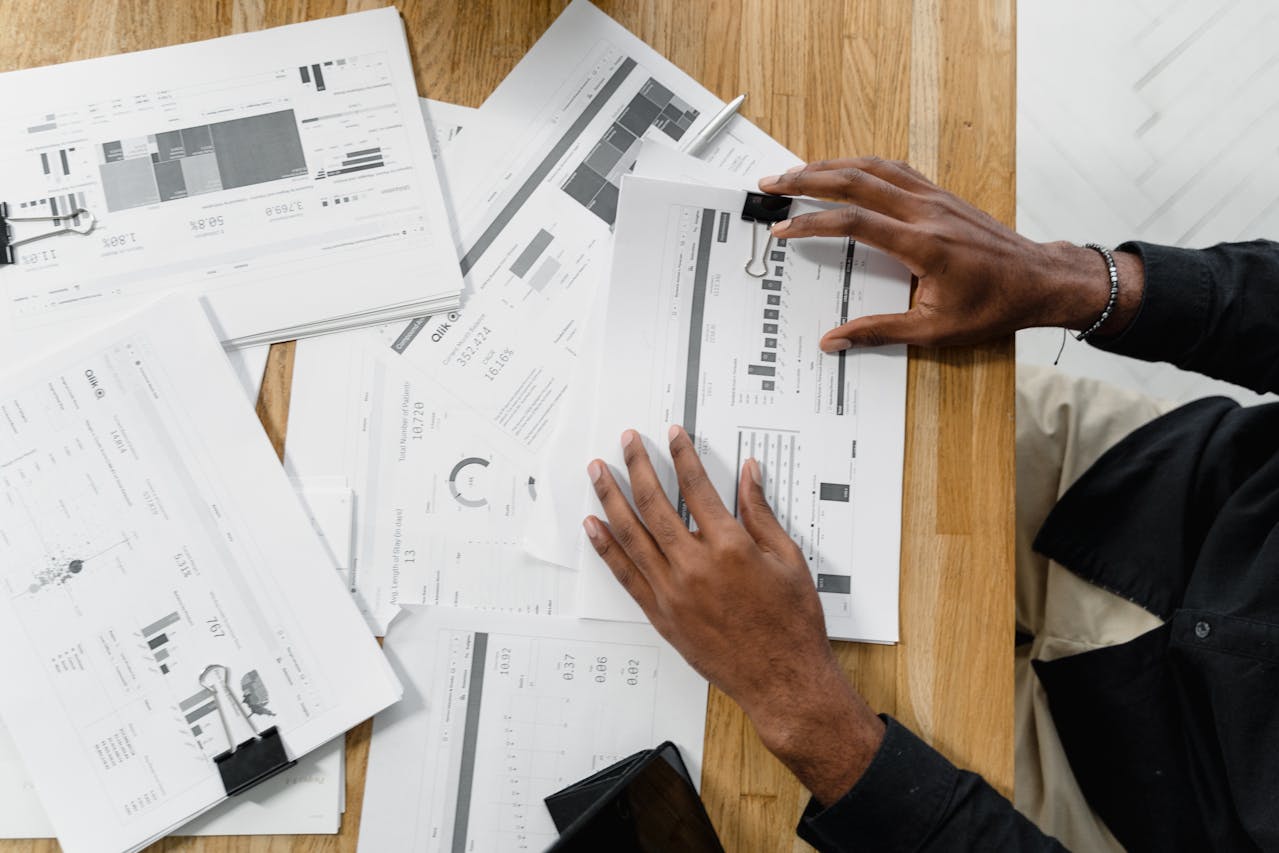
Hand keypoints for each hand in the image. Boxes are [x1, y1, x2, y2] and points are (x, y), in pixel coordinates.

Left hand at [583, 426, 883, 804]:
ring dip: (611, 498)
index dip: (681, 455)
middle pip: (655, 503)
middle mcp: (695, 566)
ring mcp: (673, 592)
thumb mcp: (788, 559)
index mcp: (731, 547)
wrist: (782, 680)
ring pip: (632, 535)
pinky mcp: (661, 615)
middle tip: (626, 442)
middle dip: (637, 466)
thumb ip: (761, 513)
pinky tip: (594, 525)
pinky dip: (607, 548)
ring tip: (597, 472)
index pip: (697, 486)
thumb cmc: (791, 624)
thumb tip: (749, 474)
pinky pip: (625, 575)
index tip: (671, 435)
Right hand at [757, 157, 1143, 350]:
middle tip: (772, 183)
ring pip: (873, 167)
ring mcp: (934, 198)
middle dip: (807, 179)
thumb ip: (879, 331)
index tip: (783, 230)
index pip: (854, 222)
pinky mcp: (940, 195)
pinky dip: (860, 165)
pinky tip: (842, 169)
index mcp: (923, 245)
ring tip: (795, 172)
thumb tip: (833, 341)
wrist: (1040, 280)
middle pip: (856, 180)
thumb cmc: (994, 306)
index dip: (812, 223)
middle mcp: (926, 212)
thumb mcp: (935, 330)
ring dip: (830, 165)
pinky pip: (894, 169)